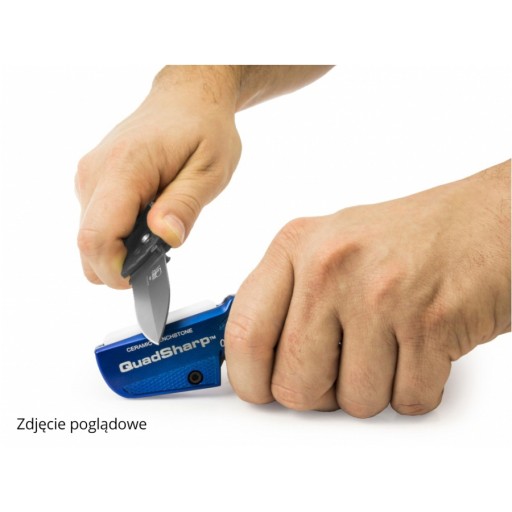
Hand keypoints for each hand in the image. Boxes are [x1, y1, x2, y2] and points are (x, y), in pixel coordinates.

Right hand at [75, 66, 241, 287]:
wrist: (187, 99)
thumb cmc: (204, 130)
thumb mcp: (210, 170)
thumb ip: (185, 205)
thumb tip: (165, 238)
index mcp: (125, 168)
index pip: (97, 237)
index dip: (116, 270)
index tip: (145, 277)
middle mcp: (95, 172)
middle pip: (87, 244)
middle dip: (120, 265)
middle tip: (160, 255)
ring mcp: (89, 176)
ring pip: (90, 238)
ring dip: (121, 249)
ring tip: (158, 230)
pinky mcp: (93, 181)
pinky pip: (97, 223)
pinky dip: (119, 235)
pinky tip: (147, 221)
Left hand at [225, 161, 510, 416]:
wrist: (487, 219)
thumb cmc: (407, 238)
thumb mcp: (328, 248)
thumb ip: (285, 299)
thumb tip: (249, 355)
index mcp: (297, 247)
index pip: (244, 334)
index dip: (247, 378)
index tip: (258, 388)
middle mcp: (331, 267)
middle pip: (295, 384)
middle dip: (317, 394)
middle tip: (337, 370)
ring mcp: (380, 295)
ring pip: (355, 401)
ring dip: (373, 389)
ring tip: (388, 345)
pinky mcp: (431, 323)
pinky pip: (407, 400)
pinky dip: (415, 388)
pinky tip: (419, 347)